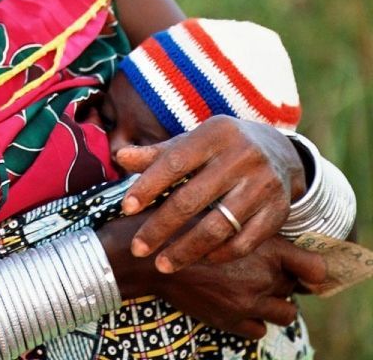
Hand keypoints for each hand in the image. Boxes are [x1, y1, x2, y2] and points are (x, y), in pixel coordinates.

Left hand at [117, 116, 306, 271]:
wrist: (278, 152)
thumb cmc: (219, 148)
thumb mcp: (190, 143)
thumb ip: (157, 154)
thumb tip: (119, 157)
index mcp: (214, 133)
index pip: (174, 162)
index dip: (148, 186)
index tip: (125, 209)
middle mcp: (242, 156)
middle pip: (192, 199)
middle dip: (160, 227)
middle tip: (138, 249)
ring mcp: (263, 184)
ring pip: (218, 226)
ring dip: (187, 250)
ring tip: (162, 264)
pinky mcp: (279, 211)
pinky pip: (245, 241)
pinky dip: (219, 254)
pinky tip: (198, 260)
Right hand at [155, 235, 326, 338]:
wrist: (143, 253)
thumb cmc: (178, 221)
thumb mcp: (214, 206)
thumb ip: (245, 218)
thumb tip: (264, 222)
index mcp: (265, 245)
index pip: (314, 267)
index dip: (309, 266)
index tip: (298, 263)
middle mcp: (263, 276)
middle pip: (294, 287)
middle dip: (282, 277)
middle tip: (260, 265)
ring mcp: (247, 302)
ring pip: (285, 312)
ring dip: (273, 301)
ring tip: (252, 286)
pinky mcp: (229, 320)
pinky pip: (259, 329)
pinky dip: (253, 319)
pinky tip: (237, 301)